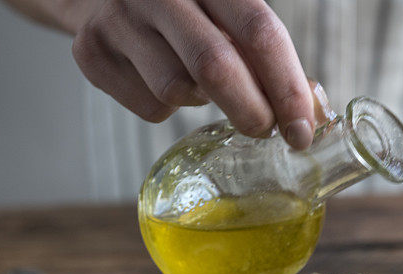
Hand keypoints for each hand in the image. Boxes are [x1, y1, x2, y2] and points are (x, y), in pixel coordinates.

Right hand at [67, 0, 314, 148]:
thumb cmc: (186, 13)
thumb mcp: (227, 15)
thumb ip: (263, 53)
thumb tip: (310, 112)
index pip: (259, 30)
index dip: (287, 87)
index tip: (302, 130)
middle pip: (215, 65)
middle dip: (250, 110)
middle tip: (265, 131)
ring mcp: (120, 19)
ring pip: (177, 90)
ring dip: (200, 102)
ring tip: (196, 82)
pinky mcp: (92, 52)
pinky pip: (149, 107)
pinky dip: (166, 108)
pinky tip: (158, 80)